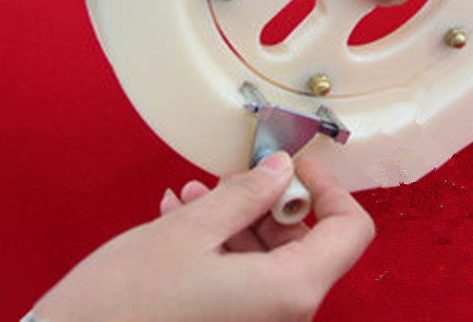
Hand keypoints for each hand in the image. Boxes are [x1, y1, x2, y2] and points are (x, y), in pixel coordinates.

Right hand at [32, 153, 374, 321]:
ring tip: (196, 196)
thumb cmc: (122, 308)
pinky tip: (184, 220)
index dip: (327, 188)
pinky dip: (222, 247)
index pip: (350, 230)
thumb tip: (280, 170)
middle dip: (270, 201)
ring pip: (270, 259)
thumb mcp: (190, 231)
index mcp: (288, 293)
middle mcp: (282, 318)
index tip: (296, 166)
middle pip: (306, 242)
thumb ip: (246, 194)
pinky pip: (244, 280)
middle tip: (233, 176)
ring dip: (238, 220)